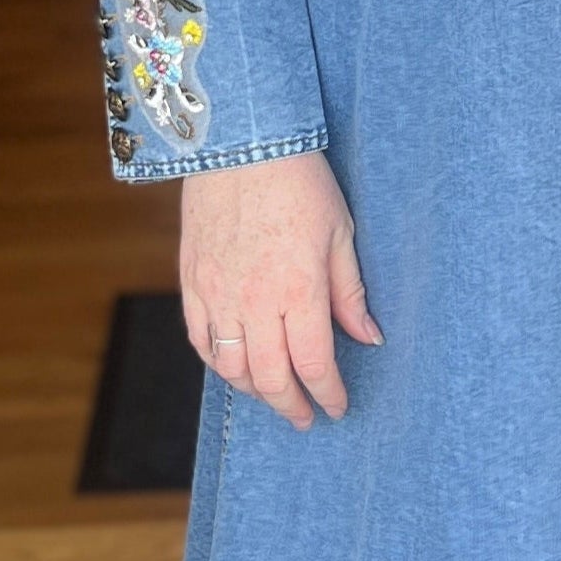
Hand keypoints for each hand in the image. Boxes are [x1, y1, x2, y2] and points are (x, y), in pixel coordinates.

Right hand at [179, 148, 380, 429]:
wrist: (240, 143)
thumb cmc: (299, 182)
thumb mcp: (340, 234)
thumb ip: (350, 293)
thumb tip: (368, 337)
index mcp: (299, 290)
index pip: (314, 364)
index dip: (327, 394)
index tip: (337, 407)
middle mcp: (254, 300)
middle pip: (270, 378)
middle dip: (290, 405)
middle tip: (304, 417)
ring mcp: (217, 293)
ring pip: (231, 367)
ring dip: (255, 390)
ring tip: (274, 394)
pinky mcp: (192, 281)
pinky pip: (201, 339)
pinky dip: (219, 363)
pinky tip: (235, 367)